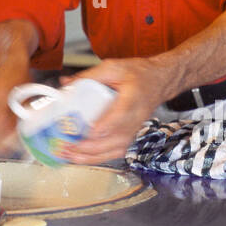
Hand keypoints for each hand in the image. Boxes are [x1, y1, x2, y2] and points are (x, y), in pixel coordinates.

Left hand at [55, 56, 177, 164]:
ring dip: (93, 156)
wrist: (160, 81)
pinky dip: (99, 158)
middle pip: (116, 138)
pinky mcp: (131, 135)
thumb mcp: (113, 67)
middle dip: (92, 146)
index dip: (107, 124)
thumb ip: (89, 75)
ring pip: (116, 149)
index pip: (122, 114)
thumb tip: (66, 83)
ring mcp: (135, 129)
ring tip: (71, 156)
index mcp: (133, 97)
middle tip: (70, 146)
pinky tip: (82, 158)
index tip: (91, 131)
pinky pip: (116, 151)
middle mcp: (136, 117)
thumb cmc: (139, 74)